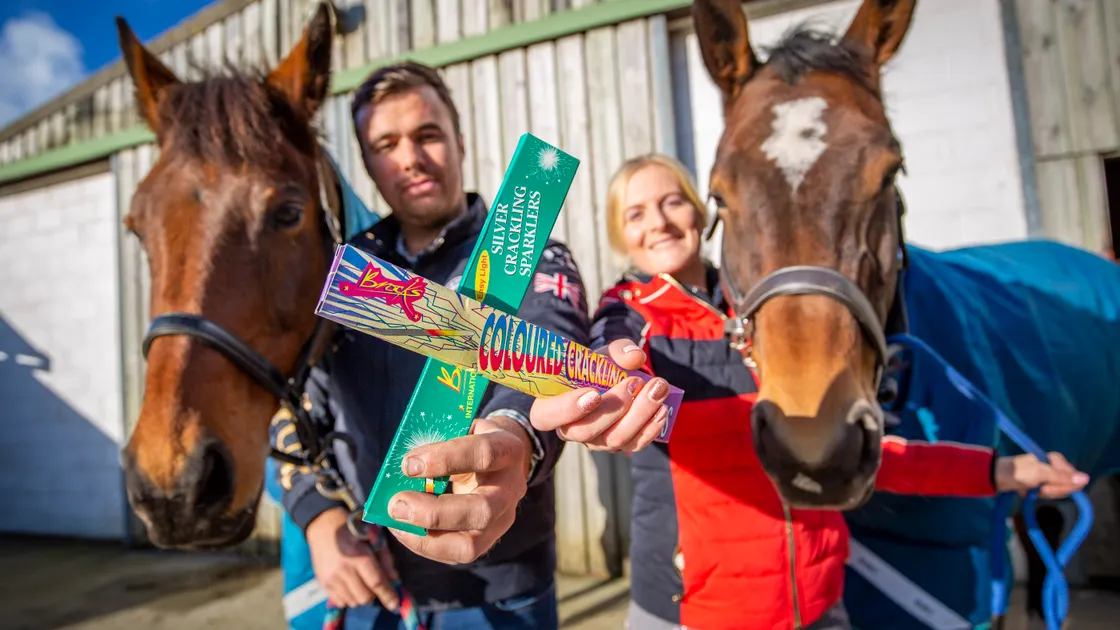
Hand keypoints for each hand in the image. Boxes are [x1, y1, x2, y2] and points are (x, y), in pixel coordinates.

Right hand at [305, 507, 399, 610]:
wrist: (324, 526)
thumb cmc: (354, 529)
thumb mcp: (374, 538)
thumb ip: (385, 559)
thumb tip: (394, 580)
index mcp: (358, 556)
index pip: (376, 582)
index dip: (388, 595)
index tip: (395, 604)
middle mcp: (343, 570)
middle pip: (365, 597)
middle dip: (374, 594)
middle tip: (374, 583)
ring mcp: (331, 578)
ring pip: (353, 601)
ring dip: (361, 596)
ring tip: (361, 582)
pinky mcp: (322, 583)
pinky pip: (340, 602)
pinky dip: (349, 598)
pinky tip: (350, 585)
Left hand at [385, 415, 532, 563]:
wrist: (498, 459)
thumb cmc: (470, 440)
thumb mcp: (459, 428)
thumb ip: (436, 441)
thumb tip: (402, 468)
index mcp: (507, 449)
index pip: (484, 454)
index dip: (445, 459)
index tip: (409, 464)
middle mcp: (511, 488)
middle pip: (482, 510)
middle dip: (434, 513)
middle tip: (397, 505)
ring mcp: (502, 519)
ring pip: (471, 544)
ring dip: (427, 537)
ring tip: (397, 521)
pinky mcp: (488, 539)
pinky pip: (456, 554)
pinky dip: (425, 545)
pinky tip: (404, 529)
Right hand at [529, 338, 670, 452]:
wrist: (614, 379)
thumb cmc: (599, 366)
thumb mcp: (604, 352)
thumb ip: (617, 350)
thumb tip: (634, 358)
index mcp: (552, 405)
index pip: (546, 417)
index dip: (568, 409)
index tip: (594, 393)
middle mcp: (570, 429)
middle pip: (586, 432)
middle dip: (614, 408)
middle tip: (635, 382)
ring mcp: (595, 441)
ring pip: (615, 439)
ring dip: (640, 414)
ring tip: (658, 389)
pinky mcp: (619, 445)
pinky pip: (635, 444)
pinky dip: (651, 427)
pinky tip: (662, 409)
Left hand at [994, 452, 1089, 498]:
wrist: (995, 477)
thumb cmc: (1018, 473)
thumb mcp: (1040, 474)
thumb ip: (1062, 477)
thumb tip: (1086, 479)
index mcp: (1057, 460)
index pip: (1075, 480)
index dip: (1062, 487)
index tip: (1047, 487)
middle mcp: (1055, 466)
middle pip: (1067, 486)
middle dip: (1052, 491)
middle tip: (1037, 487)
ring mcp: (1048, 475)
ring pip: (1057, 491)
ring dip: (1044, 493)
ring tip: (1030, 489)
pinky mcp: (1040, 483)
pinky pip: (1048, 493)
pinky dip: (1039, 495)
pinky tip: (1029, 492)